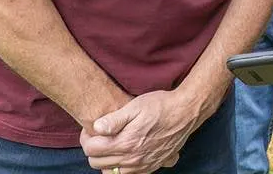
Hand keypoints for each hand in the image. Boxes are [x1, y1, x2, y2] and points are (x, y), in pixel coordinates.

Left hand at [81, 90, 199, 172]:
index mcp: (126, 143)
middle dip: (93, 149)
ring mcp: (141, 166)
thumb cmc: (161, 106)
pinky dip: (119, 167)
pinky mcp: (151, 167)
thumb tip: (96, 128)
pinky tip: (124, 153)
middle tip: (99, 136)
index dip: (87, 138)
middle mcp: (132, 159)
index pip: (91, 149)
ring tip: (111, 144)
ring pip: (110, 172)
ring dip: (105, 160)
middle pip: (97, 162)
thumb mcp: (136, 105)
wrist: (185, 112)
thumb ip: (114, 119)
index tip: (91, 130)